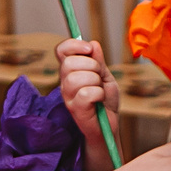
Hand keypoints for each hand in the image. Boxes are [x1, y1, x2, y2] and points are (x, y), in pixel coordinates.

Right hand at [56, 39, 119, 159]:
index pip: (61, 50)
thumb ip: (99, 61)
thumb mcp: (105, 76)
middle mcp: (65, 82)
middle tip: (99, 77)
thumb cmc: (105, 102)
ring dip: (96, 81)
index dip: (74, 45)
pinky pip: (86, 93)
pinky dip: (98, 94)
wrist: (109, 126)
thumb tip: (93, 43)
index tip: (89, 49)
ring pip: (77, 78)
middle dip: (92, 65)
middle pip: (70, 62)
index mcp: (70, 71)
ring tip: (100, 90)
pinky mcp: (75, 109)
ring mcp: (68, 96)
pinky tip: (99, 100)